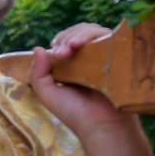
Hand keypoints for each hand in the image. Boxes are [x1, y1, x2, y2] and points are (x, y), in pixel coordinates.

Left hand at [29, 23, 154, 155]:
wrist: (101, 125)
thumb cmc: (74, 112)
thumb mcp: (47, 93)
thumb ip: (37, 73)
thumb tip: (38, 47)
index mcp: (70, 65)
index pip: (64, 40)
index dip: (59, 41)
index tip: (57, 52)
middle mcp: (87, 58)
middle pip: (77, 32)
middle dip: (67, 37)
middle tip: (64, 51)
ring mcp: (103, 56)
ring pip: (92, 31)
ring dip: (79, 34)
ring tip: (72, 47)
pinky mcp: (117, 56)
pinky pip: (108, 36)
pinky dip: (94, 35)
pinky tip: (84, 45)